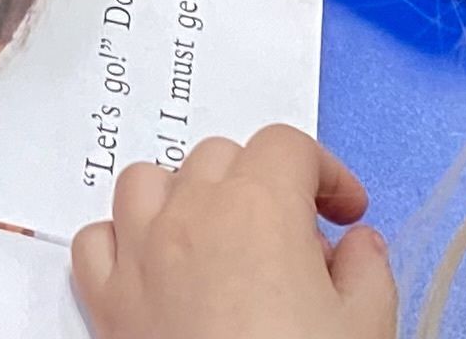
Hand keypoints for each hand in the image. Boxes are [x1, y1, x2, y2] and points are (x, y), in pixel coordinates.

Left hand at [72, 128, 387, 338]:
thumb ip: (368, 270)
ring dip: (184, 196)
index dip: (324, 172)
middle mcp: (190, 214)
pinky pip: (97, 240)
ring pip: (147, 181)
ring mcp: (140, 255)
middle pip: (220, 156)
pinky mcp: (107, 301)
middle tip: (296, 241)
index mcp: (258, 207)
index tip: (344, 213)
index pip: (287, 145)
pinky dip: (122, 241)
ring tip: (221, 241)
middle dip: (261, 184)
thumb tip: (360, 245)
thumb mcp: (368, 327)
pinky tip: (156, 268)